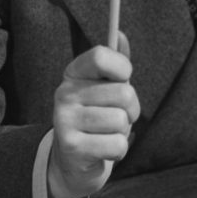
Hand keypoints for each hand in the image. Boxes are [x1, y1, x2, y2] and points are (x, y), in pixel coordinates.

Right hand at [47, 35, 138, 197]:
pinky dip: (118, 151)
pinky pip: (117, 144)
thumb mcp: (104, 89)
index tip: (124, 78)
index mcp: (72, 74)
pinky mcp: (72, 147)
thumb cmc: (96, 119)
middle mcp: (64, 94)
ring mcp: (65, 120)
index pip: (101, 55)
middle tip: (118, 117)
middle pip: (124, 92)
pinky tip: (103, 150)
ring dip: (123, 131)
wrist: (72, 163)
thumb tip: (120, 34)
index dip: (122, 67)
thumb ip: (115, 63)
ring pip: (121, 120)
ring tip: (106, 134)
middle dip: (131, 109)